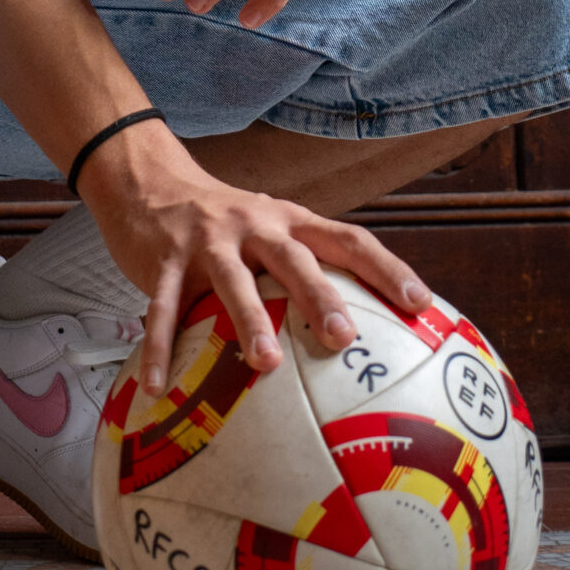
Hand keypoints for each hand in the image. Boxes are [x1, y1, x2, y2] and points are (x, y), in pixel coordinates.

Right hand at [84, 122, 431, 394]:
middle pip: (294, 258)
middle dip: (320, 296)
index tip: (419, 303)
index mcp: (288, 220)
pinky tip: (158, 387)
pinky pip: (163, 310)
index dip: (385, 267)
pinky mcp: (164, 261)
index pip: (347, 239)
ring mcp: (207, 242)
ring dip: (249, 322)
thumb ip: (303, 268)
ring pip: (232, 281)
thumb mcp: (269, 228)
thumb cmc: (224, 223)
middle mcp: (253, 225)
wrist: (150, 182)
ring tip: (267, 364)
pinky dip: (160, 349)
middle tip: (344, 337)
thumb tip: (358, 334)